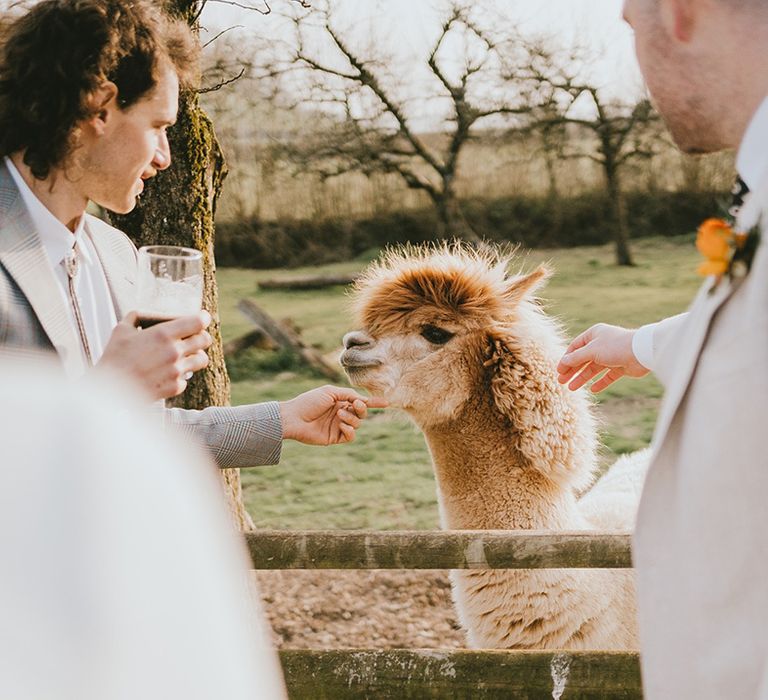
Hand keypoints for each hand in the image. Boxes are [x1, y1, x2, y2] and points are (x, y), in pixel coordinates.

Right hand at [97, 311, 211, 400]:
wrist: (109, 389)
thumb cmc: (114, 358)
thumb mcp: (121, 330)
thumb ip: (137, 317)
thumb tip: (146, 315)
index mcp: (163, 334)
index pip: (198, 322)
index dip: (203, 318)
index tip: (201, 319)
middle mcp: (174, 351)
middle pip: (205, 340)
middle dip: (201, 337)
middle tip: (194, 338)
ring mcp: (176, 370)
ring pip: (202, 360)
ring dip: (196, 356)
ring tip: (185, 356)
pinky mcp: (175, 387)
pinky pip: (186, 379)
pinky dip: (179, 376)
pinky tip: (167, 374)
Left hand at [279, 385, 387, 444]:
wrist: (294, 418)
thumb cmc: (309, 401)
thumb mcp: (330, 392)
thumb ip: (348, 394)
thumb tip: (363, 399)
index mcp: (340, 401)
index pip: (360, 402)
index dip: (374, 403)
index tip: (387, 402)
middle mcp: (341, 413)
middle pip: (362, 413)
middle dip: (362, 409)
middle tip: (355, 405)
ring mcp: (339, 426)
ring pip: (358, 424)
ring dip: (352, 418)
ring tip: (339, 415)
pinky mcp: (335, 438)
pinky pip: (351, 436)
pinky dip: (350, 430)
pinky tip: (342, 425)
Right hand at [557, 323, 648, 392]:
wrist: (642, 352)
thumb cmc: (615, 346)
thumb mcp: (591, 351)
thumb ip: (576, 358)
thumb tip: (563, 361)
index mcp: (594, 334)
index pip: (575, 347)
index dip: (566, 359)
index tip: (559, 371)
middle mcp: (602, 344)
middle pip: (583, 359)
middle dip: (572, 370)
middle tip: (561, 382)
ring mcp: (611, 356)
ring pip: (593, 369)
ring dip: (582, 378)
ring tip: (572, 388)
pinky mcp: (620, 366)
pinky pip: (607, 376)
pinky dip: (600, 382)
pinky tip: (593, 389)